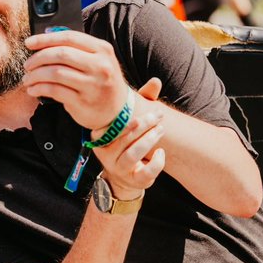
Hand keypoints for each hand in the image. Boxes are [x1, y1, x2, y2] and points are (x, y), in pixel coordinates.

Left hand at [23, 30, 127, 129]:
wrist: (118, 111)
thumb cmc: (101, 81)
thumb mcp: (97, 60)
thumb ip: (76, 48)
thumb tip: (44, 38)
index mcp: (102, 49)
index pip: (69, 38)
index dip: (45, 39)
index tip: (29, 43)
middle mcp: (100, 66)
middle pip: (61, 54)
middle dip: (38, 58)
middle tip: (27, 65)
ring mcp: (92, 85)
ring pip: (55, 73)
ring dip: (35, 75)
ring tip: (28, 79)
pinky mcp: (83, 102)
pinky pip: (54, 91)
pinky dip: (39, 89)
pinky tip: (33, 90)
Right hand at [94, 76, 165, 199]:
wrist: (123, 178)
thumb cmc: (128, 143)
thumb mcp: (132, 122)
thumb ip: (142, 101)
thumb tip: (156, 80)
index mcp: (101, 137)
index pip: (110, 125)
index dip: (128, 116)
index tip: (147, 108)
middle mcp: (105, 154)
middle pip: (123, 138)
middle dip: (143, 125)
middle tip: (158, 116)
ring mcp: (118, 169)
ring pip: (131, 155)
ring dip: (148, 140)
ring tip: (161, 130)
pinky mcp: (132, 181)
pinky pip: (144, 173)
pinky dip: (156, 162)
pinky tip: (161, 152)